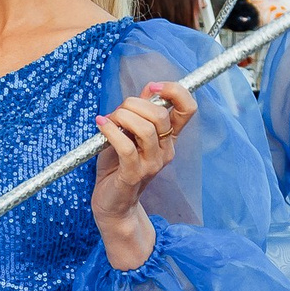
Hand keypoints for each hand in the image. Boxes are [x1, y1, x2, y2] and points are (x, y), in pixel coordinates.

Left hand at [93, 80, 193, 268]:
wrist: (112, 203)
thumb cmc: (118, 165)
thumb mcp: (129, 132)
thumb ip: (140, 111)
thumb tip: (149, 88)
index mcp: (168, 138)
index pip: (188, 108)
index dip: (175, 91)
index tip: (153, 87)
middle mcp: (166, 150)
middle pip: (161, 115)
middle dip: (135, 103)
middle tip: (118, 111)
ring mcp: (152, 164)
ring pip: (146, 129)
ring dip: (123, 117)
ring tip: (109, 120)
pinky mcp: (134, 174)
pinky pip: (126, 147)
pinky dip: (111, 131)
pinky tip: (101, 125)